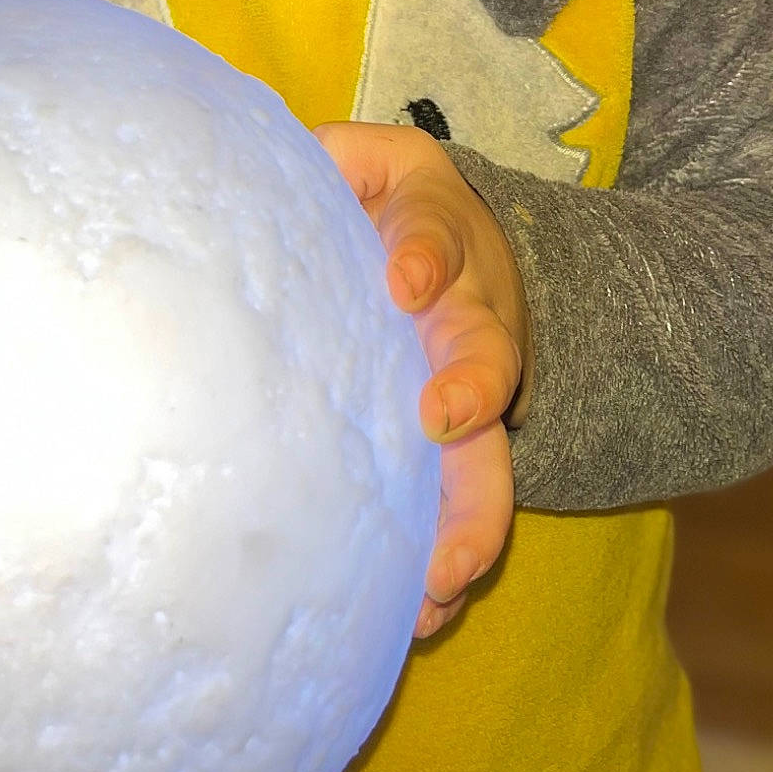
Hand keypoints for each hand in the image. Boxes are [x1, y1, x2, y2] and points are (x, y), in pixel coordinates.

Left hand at [313, 121, 530, 640]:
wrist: (463, 245)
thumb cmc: (386, 204)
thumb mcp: (366, 159)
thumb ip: (333, 155)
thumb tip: (283, 162)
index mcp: (436, 234)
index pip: (435, 237)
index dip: (423, 255)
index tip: (401, 280)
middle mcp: (469, 316)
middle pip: (487, 352)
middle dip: (470, 387)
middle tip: (442, 421)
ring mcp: (473, 390)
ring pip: (489, 455)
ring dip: (470, 514)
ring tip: (439, 576)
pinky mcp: (460, 452)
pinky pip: (468, 511)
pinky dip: (450, 563)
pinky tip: (422, 616)